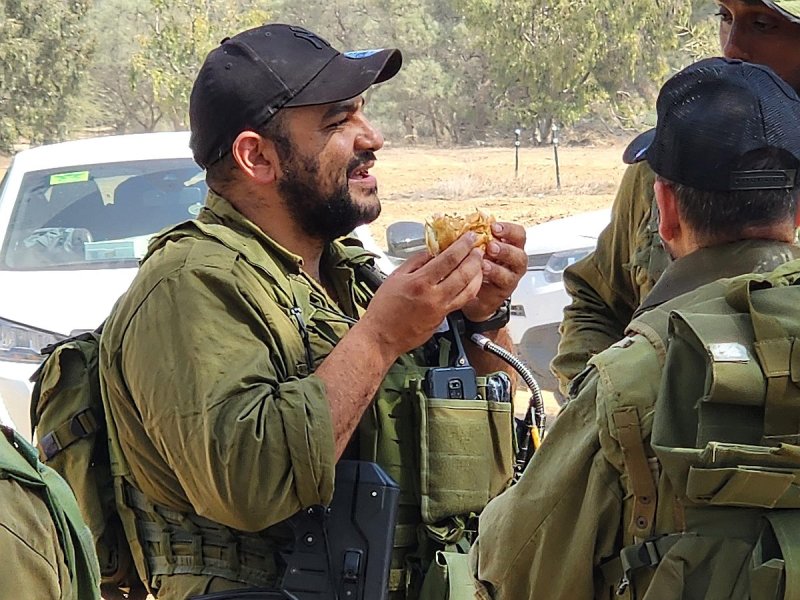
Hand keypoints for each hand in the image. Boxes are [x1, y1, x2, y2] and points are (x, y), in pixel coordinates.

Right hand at [358, 233, 483, 355]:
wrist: (381, 336)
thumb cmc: (383, 308)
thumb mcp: (395, 277)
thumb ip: (415, 261)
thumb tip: (432, 251)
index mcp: (420, 282)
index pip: (449, 259)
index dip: (463, 245)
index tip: (469, 237)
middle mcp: (434, 296)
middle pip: (464, 274)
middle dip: (475, 258)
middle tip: (478, 249)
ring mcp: (441, 309)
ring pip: (469, 290)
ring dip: (478, 275)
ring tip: (478, 265)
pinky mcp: (443, 319)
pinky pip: (462, 301)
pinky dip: (470, 289)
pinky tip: (469, 282)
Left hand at [461, 221, 526, 322]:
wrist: (472, 288)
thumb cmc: (478, 262)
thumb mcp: (480, 247)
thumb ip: (479, 238)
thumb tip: (465, 227)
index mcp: (512, 246)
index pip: (519, 235)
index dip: (509, 230)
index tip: (494, 227)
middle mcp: (514, 262)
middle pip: (520, 255)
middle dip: (506, 250)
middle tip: (491, 246)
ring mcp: (510, 278)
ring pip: (511, 274)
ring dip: (497, 268)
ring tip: (483, 264)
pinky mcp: (501, 292)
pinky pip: (498, 288)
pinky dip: (488, 282)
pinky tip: (479, 276)